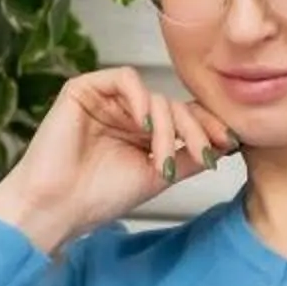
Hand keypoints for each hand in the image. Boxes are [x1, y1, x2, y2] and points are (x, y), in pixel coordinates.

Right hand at [0, 67, 241, 255]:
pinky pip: (124, 78)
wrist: (57, 206)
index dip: (209, 126)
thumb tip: (227, 145)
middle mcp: (126, 113)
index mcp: (141, 132)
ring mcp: (106, 100)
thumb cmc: (97, 197)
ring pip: (156, 97)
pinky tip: (144, 124)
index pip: (184, 117)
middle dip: (196, 130)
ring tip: (161, 159)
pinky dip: (141, 99)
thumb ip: (188, 158)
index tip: (229, 145)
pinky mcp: (84, 89)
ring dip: (168, 127)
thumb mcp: (157, 177)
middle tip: (203, 156)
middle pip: (176, 106)